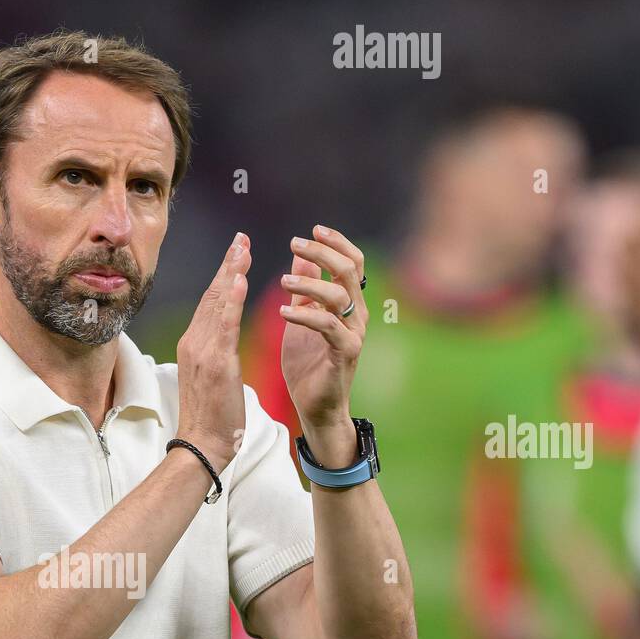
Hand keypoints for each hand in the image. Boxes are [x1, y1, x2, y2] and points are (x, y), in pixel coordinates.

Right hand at [175, 232, 251, 470]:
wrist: (202, 445)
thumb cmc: (211, 417)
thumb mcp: (212, 378)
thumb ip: (216, 353)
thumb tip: (222, 341)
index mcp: (194, 345)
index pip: (210, 302)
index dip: (223, 275)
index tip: (235, 252)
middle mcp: (195, 342)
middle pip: (212, 296)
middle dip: (227, 264)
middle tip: (240, 238)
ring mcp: (203, 352)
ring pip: (217, 304)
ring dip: (230, 272)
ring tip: (242, 247)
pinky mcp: (216, 364)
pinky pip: (224, 326)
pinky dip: (231, 300)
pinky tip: (239, 279)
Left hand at [280, 225, 367, 464]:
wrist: (315, 409)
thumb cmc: (308, 366)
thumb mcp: (301, 318)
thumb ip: (304, 288)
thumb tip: (302, 254)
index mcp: (348, 304)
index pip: (352, 262)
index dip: (335, 242)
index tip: (312, 229)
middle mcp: (356, 315)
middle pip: (349, 270)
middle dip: (322, 252)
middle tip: (295, 243)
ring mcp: (353, 334)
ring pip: (339, 295)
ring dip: (309, 282)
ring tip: (282, 281)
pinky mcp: (345, 354)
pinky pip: (327, 326)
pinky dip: (304, 315)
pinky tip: (282, 312)